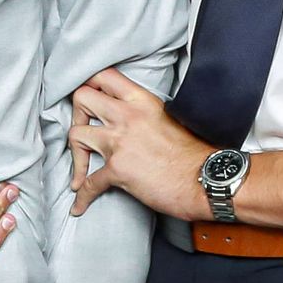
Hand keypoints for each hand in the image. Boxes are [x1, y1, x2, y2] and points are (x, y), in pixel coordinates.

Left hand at [69, 69, 204, 217]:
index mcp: (141, 100)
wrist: (207, 179)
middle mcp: (127, 116)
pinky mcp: (118, 170)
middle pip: (81, 98)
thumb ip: (143, 114)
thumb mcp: (167, 118)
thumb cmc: (194, 153)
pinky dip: (82, 197)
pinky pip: (89, 183)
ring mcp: (120, 142)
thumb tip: (126, 120)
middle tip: (83, 131)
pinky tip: (79, 206)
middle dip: (76, 116)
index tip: (90, 103)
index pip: (104, 76)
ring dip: (75, 155)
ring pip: (75, 135)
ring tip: (81, 171)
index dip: (90, 86)